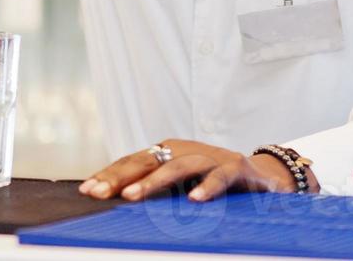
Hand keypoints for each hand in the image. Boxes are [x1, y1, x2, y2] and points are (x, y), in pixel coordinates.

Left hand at [78, 140, 306, 202]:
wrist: (265, 179)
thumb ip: (156, 192)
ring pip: (179, 166)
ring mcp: (211, 157)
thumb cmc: (215, 183)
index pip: (134, 162)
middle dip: (121, 177)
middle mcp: (186, 150)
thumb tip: (117, 203)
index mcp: (169, 152)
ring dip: (155, 182)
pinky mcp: (237, 168)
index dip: (110, 175)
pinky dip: (208, 188)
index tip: (87, 191)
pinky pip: (220, 177)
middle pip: (149, 161)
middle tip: (100, 193)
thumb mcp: (182, 187)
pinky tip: (194, 200)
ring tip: (133, 197)